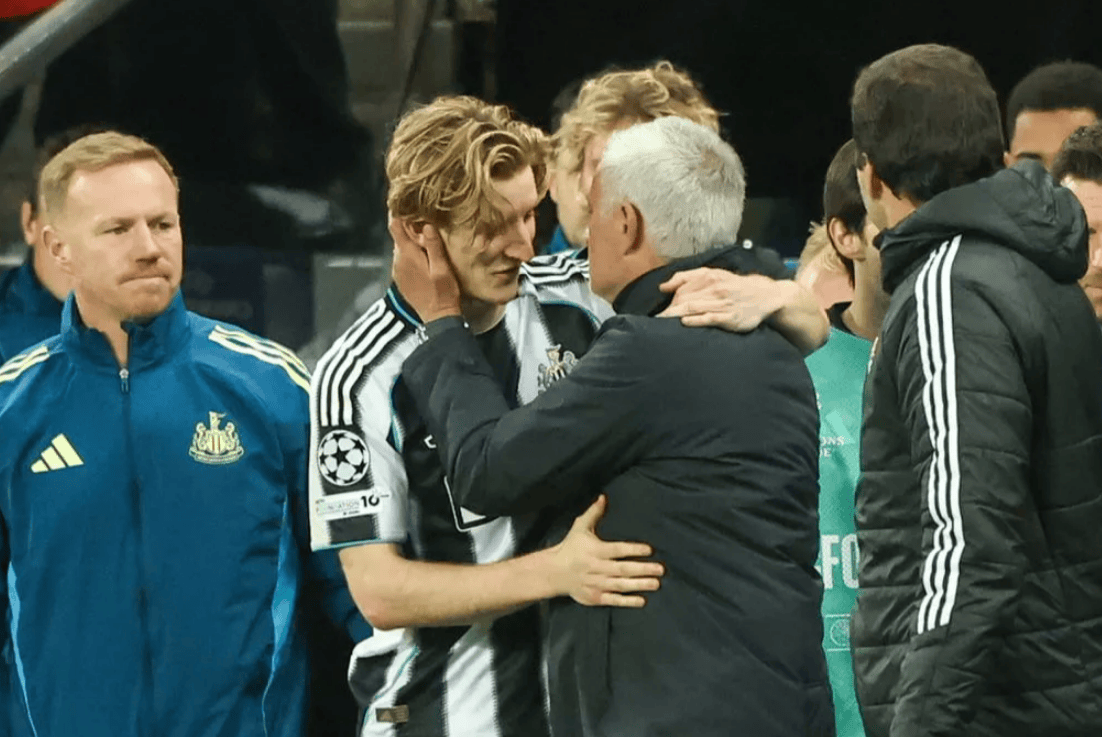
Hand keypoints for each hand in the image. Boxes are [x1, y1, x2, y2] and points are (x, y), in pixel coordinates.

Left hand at [389, 213, 462, 321]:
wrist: (437, 318)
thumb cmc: (443, 293)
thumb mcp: (442, 268)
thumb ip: (434, 246)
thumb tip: (426, 225)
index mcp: (407, 255)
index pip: (395, 226)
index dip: (399, 214)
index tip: (407, 204)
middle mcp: (398, 261)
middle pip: (398, 236)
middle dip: (408, 227)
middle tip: (423, 218)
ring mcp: (398, 271)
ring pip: (401, 248)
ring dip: (410, 242)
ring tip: (425, 235)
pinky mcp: (401, 279)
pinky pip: (403, 260)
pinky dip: (410, 254)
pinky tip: (423, 255)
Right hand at [550, 495, 663, 607]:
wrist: (554, 572)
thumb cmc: (571, 547)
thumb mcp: (580, 527)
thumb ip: (594, 513)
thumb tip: (603, 496)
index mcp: (594, 550)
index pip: (617, 549)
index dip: (633, 549)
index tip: (650, 549)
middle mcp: (596, 567)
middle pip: (622, 569)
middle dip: (642, 569)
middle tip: (660, 569)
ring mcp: (596, 584)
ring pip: (620, 585)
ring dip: (639, 585)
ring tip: (656, 583)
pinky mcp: (595, 597)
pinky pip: (613, 600)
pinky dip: (627, 601)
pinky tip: (642, 600)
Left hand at [658, 268, 786, 331]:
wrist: (764, 295)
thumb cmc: (734, 286)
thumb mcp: (713, 274)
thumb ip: (687, 278)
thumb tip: (663, 287)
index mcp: (709, 276)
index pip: (681, 288)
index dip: (668, 300)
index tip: (656, 312)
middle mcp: (714, 288)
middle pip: (683, 299)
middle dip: (668, 310)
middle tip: (655, 322)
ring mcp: (722, 303)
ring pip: (693, 308)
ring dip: (675, 316)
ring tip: (661, 325)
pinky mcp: (729, 318)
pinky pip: (709, 318)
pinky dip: (695, 320)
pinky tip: (684, 323)